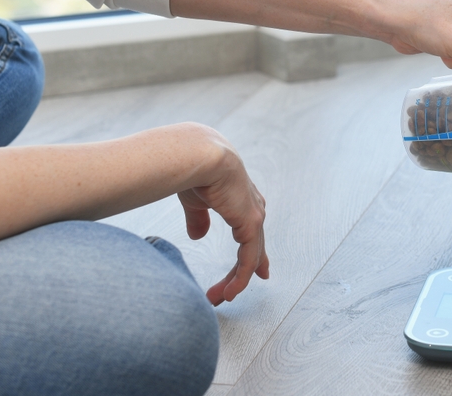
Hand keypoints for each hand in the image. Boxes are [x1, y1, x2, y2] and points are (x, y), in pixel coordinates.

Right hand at [175, 125, 269, 305]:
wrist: (198, 155)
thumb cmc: (193, 171)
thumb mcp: (196, 200)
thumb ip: (199, 218)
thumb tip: (198, 235)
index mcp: (240, 200)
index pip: (251, 232)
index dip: (253, 253)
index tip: (258, 271)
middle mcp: (252, 207)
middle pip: (252, 247)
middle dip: (241, 272)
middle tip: (226, 293)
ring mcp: (254, 215)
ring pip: (251, 255)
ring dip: (236, 279)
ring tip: (221, 297)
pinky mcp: (251, 222)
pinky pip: (249, 257)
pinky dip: (241, 276)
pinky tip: (231, 290)